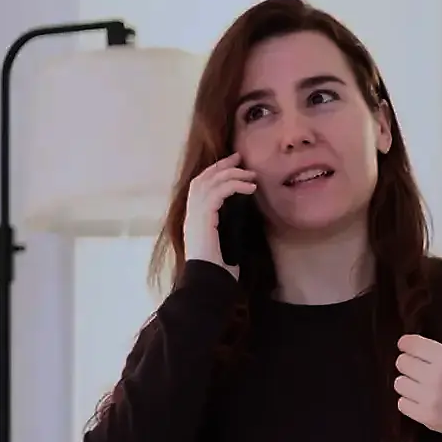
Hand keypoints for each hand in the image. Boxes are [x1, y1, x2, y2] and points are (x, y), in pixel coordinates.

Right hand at [185, 153, 255, 274]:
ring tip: (251, 174)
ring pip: (209, 182)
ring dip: (231, 174)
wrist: (209, 283)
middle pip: (202, 179)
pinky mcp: (202, 219)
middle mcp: (191, 215)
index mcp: (194, 220)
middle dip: (221, 166)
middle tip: (240, 158)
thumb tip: (244, 220)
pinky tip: (250, 187)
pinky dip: (234, 186)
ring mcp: (194, 216)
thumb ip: (229, 230)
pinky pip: (218, 193)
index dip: (215, 173)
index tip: (233, 165)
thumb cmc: (218, 271)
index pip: (200, 187)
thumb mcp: (226, 245)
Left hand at [394, 334, 441, 437]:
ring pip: (399, 383)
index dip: (406, 344)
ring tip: (420, 387)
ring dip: (408, 383)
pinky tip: (421, 400)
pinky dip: (409, 401)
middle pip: (402, 362)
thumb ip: (435, 352)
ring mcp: (430, 397)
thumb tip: (406, 345)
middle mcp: (435, 376)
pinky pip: (402, 404)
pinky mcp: (426, 416)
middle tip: (417, 369)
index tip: (406, 346)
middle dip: (408, 364)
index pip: (411, 344)